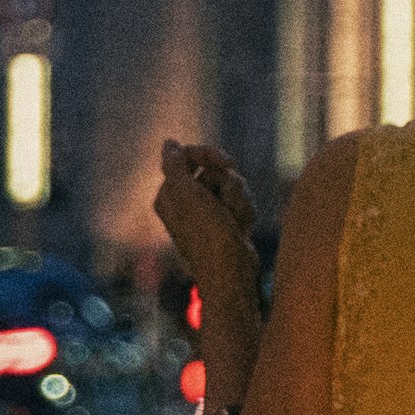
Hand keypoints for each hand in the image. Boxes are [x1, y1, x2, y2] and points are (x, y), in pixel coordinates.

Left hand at [153, 141, 266, 290]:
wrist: (232, 271)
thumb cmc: (207, 235)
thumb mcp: (187, 194)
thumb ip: (175, 165)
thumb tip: (169, 143)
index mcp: (170, 194)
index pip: (189, 156)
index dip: (210, 155)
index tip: (228, 163)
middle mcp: (186, 201)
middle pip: (214, 170)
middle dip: (228, 185)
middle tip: (227, 207)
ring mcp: (208, 212)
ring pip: (232, 185)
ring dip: (239, 200)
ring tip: (234, 222)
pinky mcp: (226, 221)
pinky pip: (242, 202)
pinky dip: (245, 212)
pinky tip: (242, 228)